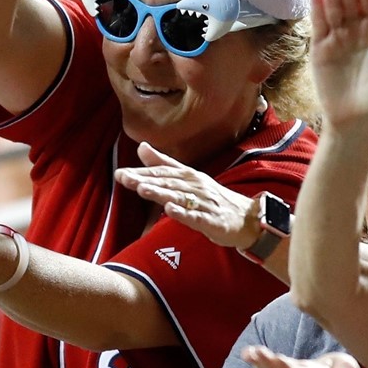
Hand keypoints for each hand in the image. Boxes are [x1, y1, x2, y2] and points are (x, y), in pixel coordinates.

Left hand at [115, 142, 256, 247]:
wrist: (246, 218)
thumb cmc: (214, 199)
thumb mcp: (189, 178)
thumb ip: (164, 163)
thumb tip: (141, 146)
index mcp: (189, 176)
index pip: (163, 172)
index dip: (141, 172)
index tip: (121, 173)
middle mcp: (196, 187)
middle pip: (168, 182)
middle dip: (146, 180)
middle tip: (125, 178)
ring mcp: (204, 203)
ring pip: (180, 197)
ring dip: (161, 193)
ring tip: (142, 190)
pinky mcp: (212, 220)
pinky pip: (196, 216)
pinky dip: (183, 213)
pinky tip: (169, 211)